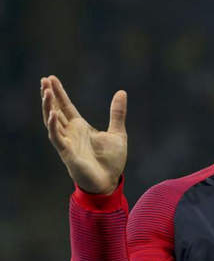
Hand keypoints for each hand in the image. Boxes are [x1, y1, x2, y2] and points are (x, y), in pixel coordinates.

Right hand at [41, 75, 127, 194]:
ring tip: (45, 92)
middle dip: (49, 96)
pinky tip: (53, 113)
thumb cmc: (111, 161)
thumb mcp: (118, 133)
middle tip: (44, 79)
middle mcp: (71, 133)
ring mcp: (67, 142)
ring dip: (48, 107)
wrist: (109, 182)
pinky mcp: (67, 153)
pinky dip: (53, 126)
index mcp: (80, 127)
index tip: (51, 78)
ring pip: (52, 122)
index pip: (66, 106)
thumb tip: (121, 92)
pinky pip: (57, 138)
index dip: (59, 93)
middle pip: (56, 110)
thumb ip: (117, 113)